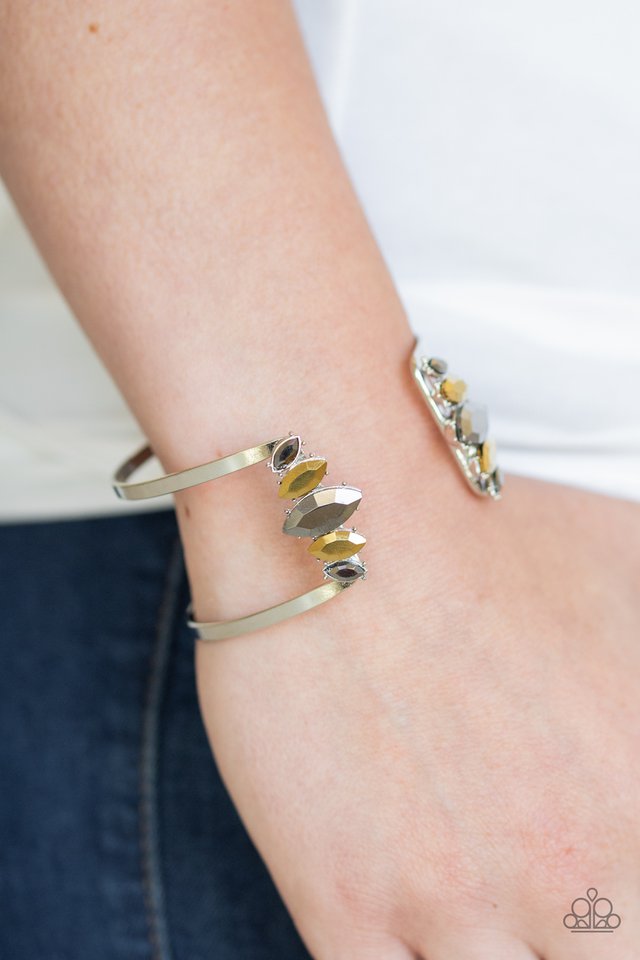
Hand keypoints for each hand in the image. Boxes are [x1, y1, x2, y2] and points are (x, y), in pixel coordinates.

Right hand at [186, 390, 639, 958]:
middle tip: (537, 901)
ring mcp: (454, 901)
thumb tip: (637, 692)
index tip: (594, 890)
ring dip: (490, 958)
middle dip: (578, 941)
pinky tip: (405, 935)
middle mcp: (574, 873)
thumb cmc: (488, 534)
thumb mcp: (637, 574)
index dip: (619, 908)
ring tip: (471, 908)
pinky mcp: (344, 903)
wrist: (339, 513)